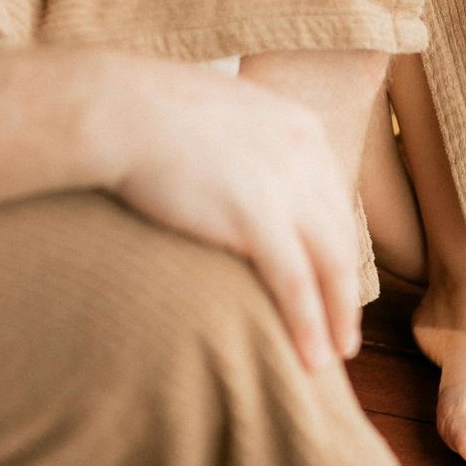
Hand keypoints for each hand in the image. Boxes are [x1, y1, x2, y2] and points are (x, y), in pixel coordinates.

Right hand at [102, 61, 362, 371]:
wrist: (120, 109)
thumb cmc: (149, 112)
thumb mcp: (222, 117)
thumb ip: (245, 145)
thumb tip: (234, 171)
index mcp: (301, 127)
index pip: (335, 198)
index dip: (336, 244)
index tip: (333, 280)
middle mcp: (306, 155)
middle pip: (341, 234)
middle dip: (345, 288)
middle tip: (344, 329)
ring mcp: (285, 186)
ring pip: (332, 265)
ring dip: (337, 316)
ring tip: (336, 354)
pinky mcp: (257, 218)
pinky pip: (297, 284)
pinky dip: (310, 324)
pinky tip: (313, 356)